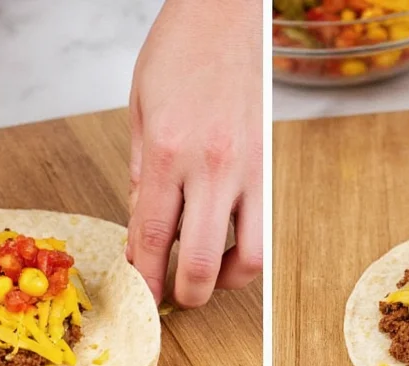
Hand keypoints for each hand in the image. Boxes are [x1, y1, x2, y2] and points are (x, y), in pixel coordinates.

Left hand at [126, 0, 261, 308]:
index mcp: (168, 152)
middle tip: (171, 296)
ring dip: (226, 282)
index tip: (141, 293)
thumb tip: (144, 230)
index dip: (146, 277)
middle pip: (202, 263)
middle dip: (184, 295)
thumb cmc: (180, 52)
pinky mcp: (268, 167)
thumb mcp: (140, 111)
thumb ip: (142, 177)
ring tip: (206, 276)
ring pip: (248, 257)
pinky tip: (227, 245)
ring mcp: (247, 170)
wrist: (227, 14)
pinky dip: (245, 250)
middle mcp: (211, 168)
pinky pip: (263, 228)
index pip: (154, 238)